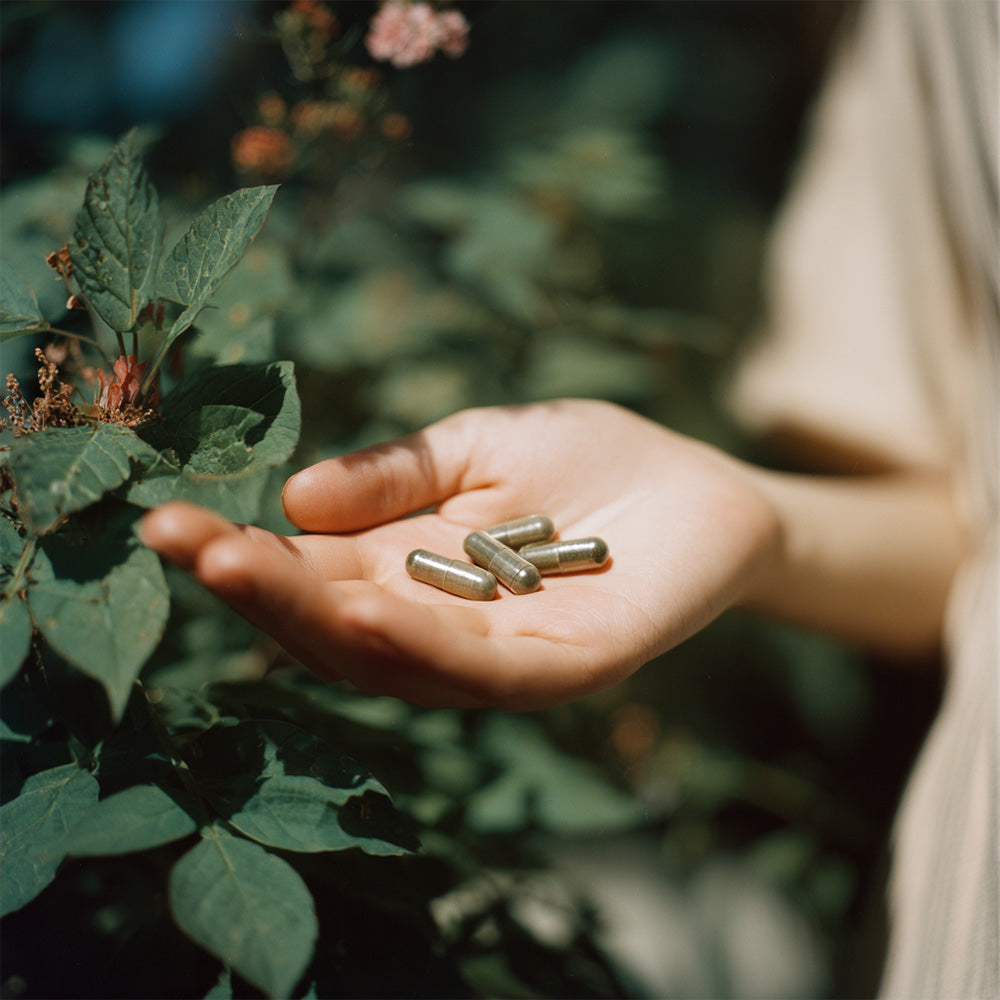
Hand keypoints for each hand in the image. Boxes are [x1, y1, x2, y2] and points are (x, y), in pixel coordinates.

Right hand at [139, 400, 779, 708]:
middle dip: (261, 589)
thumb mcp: (478, 446)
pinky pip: (484, 670)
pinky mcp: (567, 667)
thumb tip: (294, 497)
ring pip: (394, 658)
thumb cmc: (587, 460)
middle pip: (335, 625)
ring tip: (249, 573)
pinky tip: (364, 611)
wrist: (700, 489)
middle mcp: (439, 624)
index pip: (310, 573)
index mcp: (408, 570)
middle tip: (188, 547)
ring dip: (320, 622)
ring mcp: (500, 656)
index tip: (166, 521)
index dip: (241, 554)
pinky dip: (422, 645)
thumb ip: (396, 475)